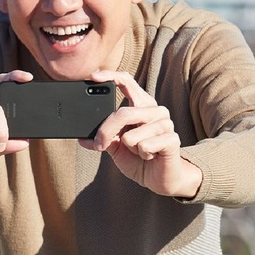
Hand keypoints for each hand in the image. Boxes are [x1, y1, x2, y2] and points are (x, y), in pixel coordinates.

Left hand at [79, 71, 201, 197]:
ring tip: (140, 152)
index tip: (93, 78)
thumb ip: (102, 137)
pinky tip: (151, 156)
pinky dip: (142, 155)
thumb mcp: (115, 147)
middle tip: (101, 145)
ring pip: (131, 135)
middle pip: (123, 112)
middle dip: (106, 132)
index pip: (127, 81)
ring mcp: (165, 123)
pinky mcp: (172, 139)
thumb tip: (82, 138)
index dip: (110, 76)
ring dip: (130, 149)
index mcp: (141, 104)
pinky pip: (144, 146)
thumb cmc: (138, 159)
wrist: (159, 179)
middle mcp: (155, 110)